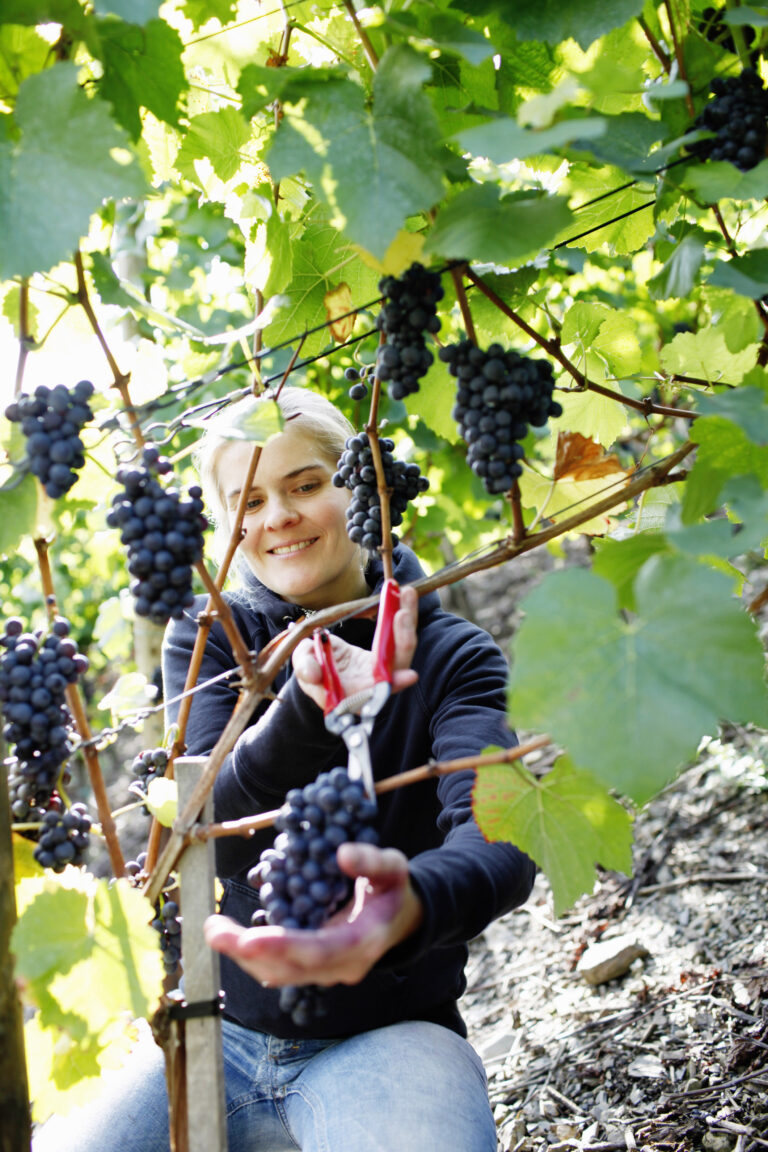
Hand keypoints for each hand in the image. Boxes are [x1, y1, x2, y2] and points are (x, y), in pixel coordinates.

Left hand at [204, 843, 422, 987]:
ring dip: (243, 955)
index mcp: (363, 941)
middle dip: (248, 952)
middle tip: (213, 930)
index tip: (250, 940)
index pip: (320, 951)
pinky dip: (253, 956)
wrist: (401, 918)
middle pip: (290, 969)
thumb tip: (342, 853)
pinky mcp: (314, 969)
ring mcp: (327, 972)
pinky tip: (230, 938)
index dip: (284, 947)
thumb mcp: (394, 867)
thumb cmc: (394, 889)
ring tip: (213, 929)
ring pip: (279, 974)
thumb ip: (372, 861)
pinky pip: (279, 970)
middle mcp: (342, 966)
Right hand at [291, 584, 418, 710]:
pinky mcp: (385, 651)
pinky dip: (402, 611)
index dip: (394, 684)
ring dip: (407, 620)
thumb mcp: (302, 666)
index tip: (410, 675)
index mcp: (353, 696)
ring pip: (402, 647)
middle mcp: (374, 684)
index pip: (378, 692)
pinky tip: (403, 593)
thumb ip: (305, 668)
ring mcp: (381, 667)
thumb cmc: (310, 669)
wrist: (319, 662)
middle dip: (404, 641)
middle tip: (402, 615)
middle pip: (397, 667)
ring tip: (406, 593)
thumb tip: (313, 673)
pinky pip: (398, 632)